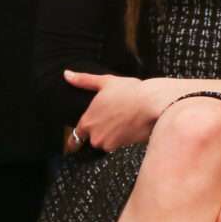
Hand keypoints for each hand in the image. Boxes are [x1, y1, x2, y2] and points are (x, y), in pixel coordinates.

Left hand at [60, 70, 180, 151]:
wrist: (153, 104)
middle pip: (93, 139)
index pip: (75, 137)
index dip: (75, 140)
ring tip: (123, 119)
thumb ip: (84, 80)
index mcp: (87, 121)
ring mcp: (109, 143)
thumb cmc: (131, 92)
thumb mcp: (105, 81)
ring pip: (107, 142)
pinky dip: (123, 137)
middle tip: (111, 119)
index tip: (74, 144)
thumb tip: (67, 75)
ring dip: (112, 135)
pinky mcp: (123, 147)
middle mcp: (95, 136)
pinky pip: (119, 144)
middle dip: (100, 132)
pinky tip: (130, 125)